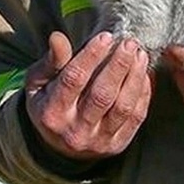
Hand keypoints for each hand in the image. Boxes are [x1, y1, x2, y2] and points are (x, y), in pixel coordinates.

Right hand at [24, 30, 152, 161]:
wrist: (58, 147)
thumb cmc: (49, 104)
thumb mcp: (39, 84)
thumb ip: (51, 62)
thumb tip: (58, 37)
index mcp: (52, 113)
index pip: (73, 80)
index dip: (91, 56)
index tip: (106, 36)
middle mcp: (75, 131)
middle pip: (102, 95)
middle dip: (118, 65)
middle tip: (129, 43)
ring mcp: (98, 141)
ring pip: (123, 107)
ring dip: (135, 78)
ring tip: (140, 55)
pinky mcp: (117, 144)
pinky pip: (136, 117)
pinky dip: (143, 93)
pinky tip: (144, 74)